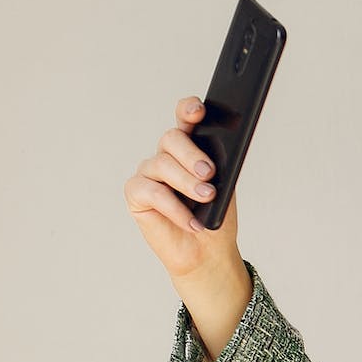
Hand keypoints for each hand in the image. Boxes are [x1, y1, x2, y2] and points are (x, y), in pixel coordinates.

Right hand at [124, 94, 242, 280]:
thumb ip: (219, 165)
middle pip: (171, 139)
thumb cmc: (215, 216)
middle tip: (209, 173)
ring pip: (162, 164)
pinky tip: (192, 222)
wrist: (207, 251)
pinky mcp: (136, 193)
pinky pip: (152, 192)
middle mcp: (166, 155)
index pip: (185, 119)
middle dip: (191, 155)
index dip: (188, 110)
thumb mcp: (225, 187)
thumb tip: (219, 153)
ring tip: (206, 198)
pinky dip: (174, 208)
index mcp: (190, 147)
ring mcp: (149, 172)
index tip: (198, 110)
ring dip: (187, 182)